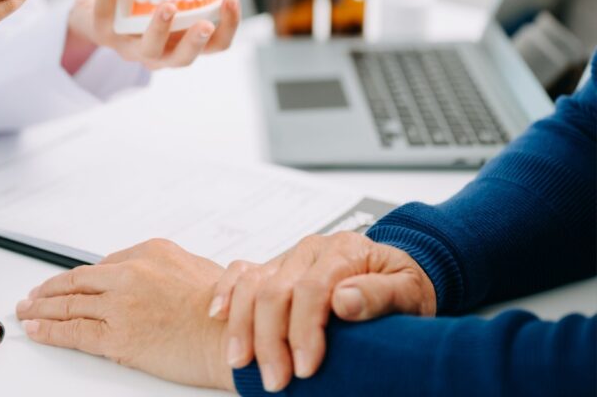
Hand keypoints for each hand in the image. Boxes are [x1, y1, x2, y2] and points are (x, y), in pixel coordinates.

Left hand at [17, 239, 234, 390]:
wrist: (234, 337)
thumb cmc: (228, 311)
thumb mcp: (199, 271)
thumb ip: (168, 271)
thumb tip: (155, 279)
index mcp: (149, 252)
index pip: (103, 265)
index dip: (81, 279)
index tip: (68, 284)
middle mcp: (130, 273)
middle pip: (78, 280)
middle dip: (51, 288)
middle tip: (34, 294)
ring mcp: (120, 304)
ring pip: (69, 303)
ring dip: (41, 307)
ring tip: (26, 311)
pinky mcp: (116, 336)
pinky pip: (72, 331)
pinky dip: (49, 330)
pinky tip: (36, 329)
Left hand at [62, 0, 241, 73]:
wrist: (98, 7)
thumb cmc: (146, 0)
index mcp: (183, 40)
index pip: (215, 44)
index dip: (228, 26)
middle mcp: (161, 52)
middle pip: (183, 59)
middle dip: (195, 43)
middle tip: (205, 24)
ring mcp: (131, 46)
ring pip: (148, 49)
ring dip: (160, 29)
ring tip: (168, 7)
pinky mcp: (103, 33)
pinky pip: (106, 14)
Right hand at [209, 232, 436, 391]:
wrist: (395, 273)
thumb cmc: (404, 286)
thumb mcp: (410, 292)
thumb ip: (381, 295)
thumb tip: (345, 301)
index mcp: (344, 250)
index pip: (313, 288)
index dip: (304, 330)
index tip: (305, 368)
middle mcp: (311, 249)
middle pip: (275, 290)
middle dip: (270, 339)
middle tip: (275, 380)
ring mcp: (288, 258)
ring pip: (251, 284)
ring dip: (242, 326)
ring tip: (240, 362)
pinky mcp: (273, 269)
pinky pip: (240, 273)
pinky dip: (225, 293)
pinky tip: (219, 316)